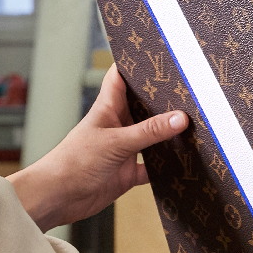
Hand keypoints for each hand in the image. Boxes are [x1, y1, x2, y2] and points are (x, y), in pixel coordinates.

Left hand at [10, 64, 188, 231]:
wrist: (58, 197)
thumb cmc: (73, 162)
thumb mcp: (116, 142)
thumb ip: (149, 131)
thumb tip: (180, 119)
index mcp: (108, 109)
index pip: (121, 78)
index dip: (135, 64)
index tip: (157, 55)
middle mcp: (117, 126)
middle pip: (142, 107)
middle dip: (162, 100)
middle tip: (189, 91)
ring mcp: (123, 149)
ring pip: (151, 137)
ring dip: (167, 134)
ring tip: (194, 124)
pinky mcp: (127, 173)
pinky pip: (152, 167)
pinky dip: (165, 167)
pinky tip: (182, 163)